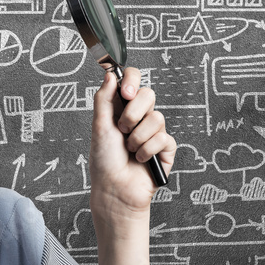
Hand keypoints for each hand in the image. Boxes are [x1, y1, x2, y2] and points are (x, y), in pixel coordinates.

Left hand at [89, 68, 176, 220]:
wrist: (115, 189)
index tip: (125, 92)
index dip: (132, 80)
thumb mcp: (99, 126)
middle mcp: (139, 117)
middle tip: (122, 129)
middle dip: (133, 113)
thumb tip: (110, 74)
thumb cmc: (104, 161)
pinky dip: (148, 151)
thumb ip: (103, 98)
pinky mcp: (166, 148)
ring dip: (138, 137)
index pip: (133, 80)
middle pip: (149, 94)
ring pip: (157, 118)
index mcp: (122, 108)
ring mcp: (154, 131)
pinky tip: (140, 159)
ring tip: (130, 150)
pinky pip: (164, 138)